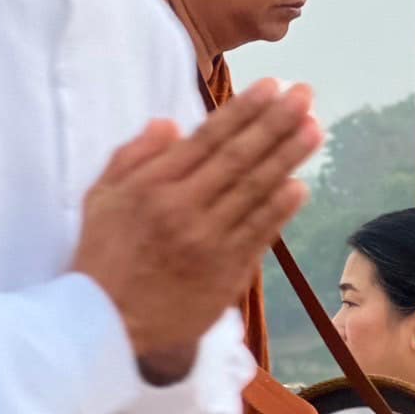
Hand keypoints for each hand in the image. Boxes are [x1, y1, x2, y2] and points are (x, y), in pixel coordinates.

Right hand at [71, 80, 322, 380]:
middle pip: (239, 158)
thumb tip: (169, 123)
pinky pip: (259, 233)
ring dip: (289, 158)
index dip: (244, 111)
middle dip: (276, 123)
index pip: (208, 139)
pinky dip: (281, 209)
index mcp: (153, 186)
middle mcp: (184, 209)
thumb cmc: (103, 257)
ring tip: (314, 129)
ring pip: (255, 191)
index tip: (272, 87)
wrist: (108, 326)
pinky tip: (300, 185)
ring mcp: (208, 241)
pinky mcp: (226, 272)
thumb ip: (133, 157)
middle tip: (305, 95)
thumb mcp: (100, 199)